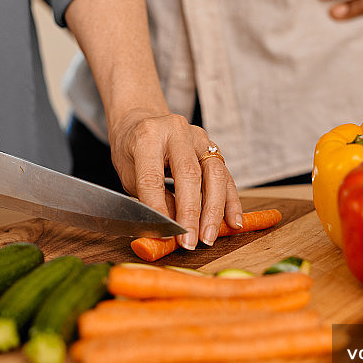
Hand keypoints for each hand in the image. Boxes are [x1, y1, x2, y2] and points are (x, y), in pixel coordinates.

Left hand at [109, 109, 242, 250]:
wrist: (142, 121)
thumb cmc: (131, 149)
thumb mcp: (129, 173)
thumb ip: (149, 197)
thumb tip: (169, 227)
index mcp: (148, 136)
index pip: (153, 177)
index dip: (159, 208)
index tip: (165, 233)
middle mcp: (177, 131)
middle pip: (189, 174)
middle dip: (191, 213)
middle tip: (190, 241)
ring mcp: (199, 137)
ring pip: (214, 174)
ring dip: (214, 210)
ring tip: (209, 236)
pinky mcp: (213, 147)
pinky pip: (226, 176)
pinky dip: (231, 201)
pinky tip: (233, 221)